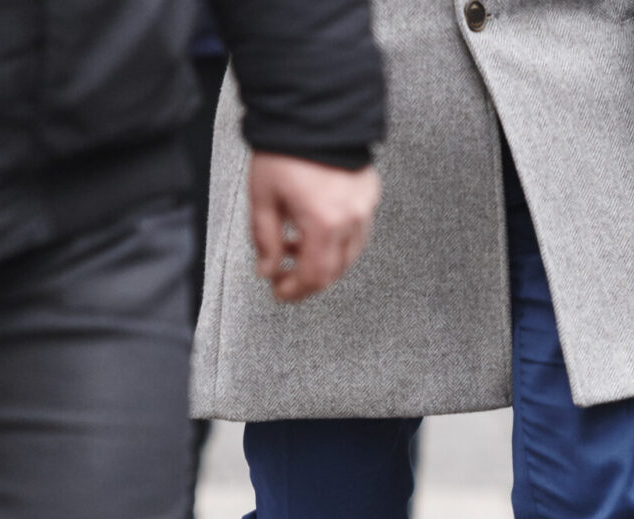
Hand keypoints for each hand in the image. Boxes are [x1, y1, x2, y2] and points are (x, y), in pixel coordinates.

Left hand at [247, 153, 380, 302]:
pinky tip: (316, 230)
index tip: (279, 292)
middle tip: (285, 278)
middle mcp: (351, 219)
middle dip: (308, 280)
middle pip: (334, 271)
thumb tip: (267, 269)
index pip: (314, 276)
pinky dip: (337, 240)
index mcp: (324, 222)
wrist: (312, 109)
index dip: (295, 291)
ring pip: (349, 254)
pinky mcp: (369, 193)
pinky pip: (358, 231)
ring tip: (295, 248)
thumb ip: (266, 240)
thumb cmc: (285, 149)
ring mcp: (365, 206)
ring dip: (323, 261)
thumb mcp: (263, 198)